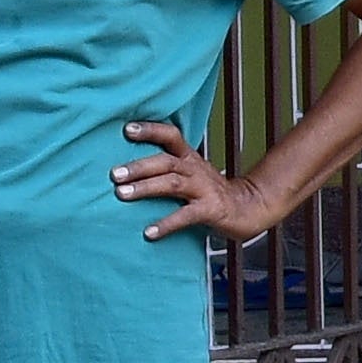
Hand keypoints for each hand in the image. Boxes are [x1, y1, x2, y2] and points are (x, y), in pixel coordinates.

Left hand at [118, 118, 269, 246]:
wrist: (247, 207)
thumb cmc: (209, 190)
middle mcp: (195, 169)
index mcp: (189, 157)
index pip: (170, 135)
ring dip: (145, 188)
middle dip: (138, 166)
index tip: (127, 129)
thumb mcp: (191, 172)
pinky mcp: (210, 210)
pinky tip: (149, 233)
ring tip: (121, 194)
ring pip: (172, 184)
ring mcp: (203, 189)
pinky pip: (185, 216)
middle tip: (114, 174)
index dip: (150, 130)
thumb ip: (166, 167)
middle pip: (165, 161)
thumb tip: (127, 167)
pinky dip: (166, 224)